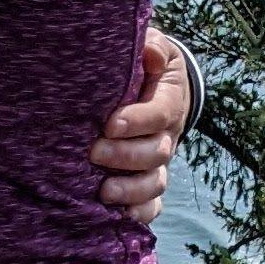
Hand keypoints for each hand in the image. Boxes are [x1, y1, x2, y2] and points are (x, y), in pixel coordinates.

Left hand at [89, 21, 195, 228]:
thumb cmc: (144, 65)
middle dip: (127, 156)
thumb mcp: (152, 47)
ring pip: (155, 182)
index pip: (161, 113)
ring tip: (104, 192)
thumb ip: (150, 46)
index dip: (138, 121)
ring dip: (132, 190)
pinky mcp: (148, 180)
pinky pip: (152, 204)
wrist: (152, 86)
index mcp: (169, 100)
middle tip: (95, 153)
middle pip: (157, 152)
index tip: (110, 124)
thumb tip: (149, 52)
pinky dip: (140, 213)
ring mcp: (159, 161)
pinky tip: (120, 217)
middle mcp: (167, 134)